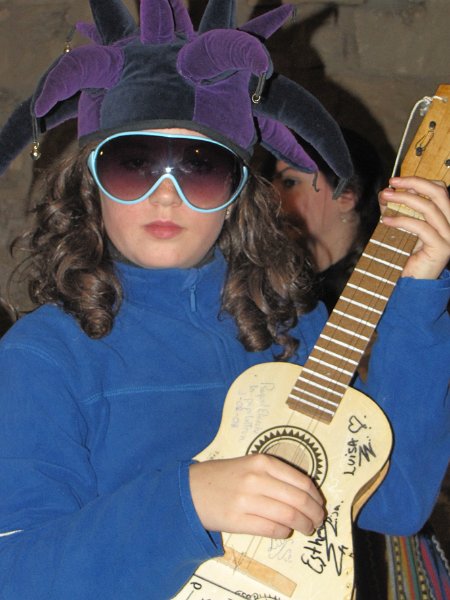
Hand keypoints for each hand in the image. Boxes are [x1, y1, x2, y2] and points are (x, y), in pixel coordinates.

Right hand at [189, 454, 323, 537]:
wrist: (190, 489)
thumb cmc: (222, 476)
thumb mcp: (249, 464)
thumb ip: (274, 473)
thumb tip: (305, 493)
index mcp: (261, 462)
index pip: (301, 481)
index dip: (315, 497)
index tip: (319, 505)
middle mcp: (256, 479)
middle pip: (298, 500)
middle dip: (314, 514)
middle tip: (318, 521)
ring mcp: (246, 500)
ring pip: (288, 516)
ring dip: (303, 526)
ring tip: (307, 529)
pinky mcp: (238, 520)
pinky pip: (272, 529)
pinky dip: (284, 532)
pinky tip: (285, 531)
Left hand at [379, 176, 449, 278]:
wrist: (418, 283)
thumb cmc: (413, 256)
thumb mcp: (408, 229)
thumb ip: (401, 211)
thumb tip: (386, 193)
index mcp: (447, 217)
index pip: (440, 189)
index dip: (419, 182)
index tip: (398, 181)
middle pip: (438, 193)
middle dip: (413, 183)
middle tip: (392, 183)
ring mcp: (449, 235)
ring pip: (429, 207)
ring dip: (404, 199)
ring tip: (386, 198)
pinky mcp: (440, 247)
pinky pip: (420, 227)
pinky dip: (401, 220)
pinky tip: (386, 220)